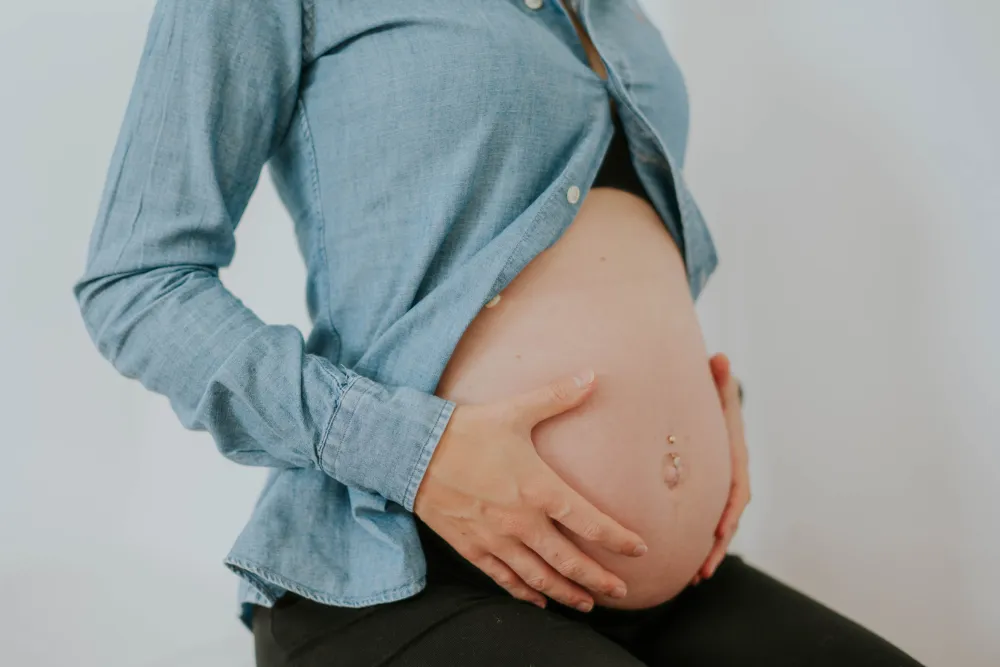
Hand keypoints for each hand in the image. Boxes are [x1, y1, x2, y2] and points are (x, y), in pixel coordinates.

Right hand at [414, 368, 647, 611]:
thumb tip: (593, 376)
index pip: (590, 522)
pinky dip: (524, 593)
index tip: (640, 549)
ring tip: (586, 604)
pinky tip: (538, 601)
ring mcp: (495, 539)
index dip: (618, 539)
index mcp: (538, 489)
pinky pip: (503, 578)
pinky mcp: (471, 547)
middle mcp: (521, 521)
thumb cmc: (466, 429)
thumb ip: (557, 397)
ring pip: (539, 577)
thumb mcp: (515, 410)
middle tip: (621, 593)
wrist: (411, 451)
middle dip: (598, 580)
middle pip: (569, 561)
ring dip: (566, 593)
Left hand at [692, 353, 750, 584]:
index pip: (737, 488)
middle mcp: (730, 477)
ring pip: (718, 526)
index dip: (730, 511)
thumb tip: (719, 357)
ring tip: (695, 576)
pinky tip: (685, 568)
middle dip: (719, 543)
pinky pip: (705, 523)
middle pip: (729, 516)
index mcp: (735, 457)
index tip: (721, 530)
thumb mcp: (717, 388)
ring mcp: (719, 489)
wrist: (710, 404)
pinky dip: (698, 544)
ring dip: (709, 551)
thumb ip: (718, 377)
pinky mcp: (705, 495)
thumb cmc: (712, 396)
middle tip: (704, 567)